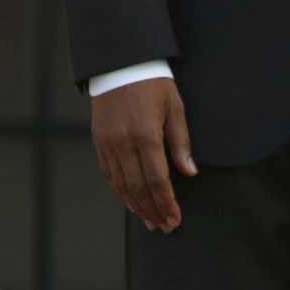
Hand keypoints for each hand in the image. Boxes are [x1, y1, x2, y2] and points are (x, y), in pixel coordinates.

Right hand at [93, 76, 196, 233]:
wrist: (119, 62)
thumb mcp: (175, 107)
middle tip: (164, 227)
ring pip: (121, 185)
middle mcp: (124, 143)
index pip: (157, 180)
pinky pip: (109, 173)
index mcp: (146, 135)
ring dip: (136, 206)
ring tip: (149, 221)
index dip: (167, 203)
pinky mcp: (99, 141)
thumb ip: (181, 142)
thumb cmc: (153, 83)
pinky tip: (130, 201)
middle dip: (153, 210)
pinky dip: (120, 191)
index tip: (175, 219)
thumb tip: (190, 172)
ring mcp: (108, 143)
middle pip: (138, 188)